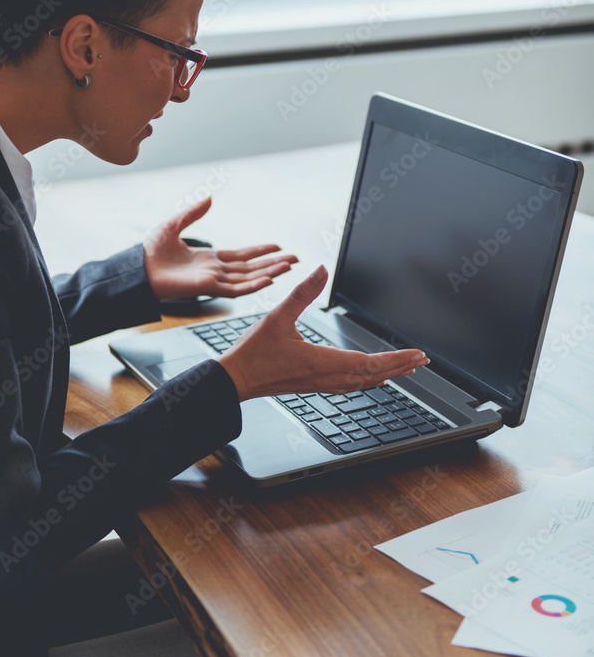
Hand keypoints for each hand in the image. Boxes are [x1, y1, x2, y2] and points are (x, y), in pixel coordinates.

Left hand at [143, 196, 297, 301]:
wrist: (138, 270)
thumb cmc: (150, 252)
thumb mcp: (173, 224)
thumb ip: (193, 213)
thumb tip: (209, 197)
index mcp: (209, 259)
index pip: (241, 256)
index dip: (260, 252)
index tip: (277, 247)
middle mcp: (215, 271)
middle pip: (251, 268)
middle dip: (273, 264)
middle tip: (294, 259)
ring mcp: (214, 281)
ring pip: (248, 278)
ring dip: (270, 272)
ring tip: (289, 267)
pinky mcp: (208, 288)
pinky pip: (236, 289)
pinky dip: (253, 285)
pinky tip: (269, 280)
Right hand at [219, 264, 428, 401]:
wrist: (235, 380)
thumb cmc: (253, 352)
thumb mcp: (277, 316)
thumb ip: (302, 292)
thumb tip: (320, 269)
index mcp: (321, 361)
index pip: (369, 363)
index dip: (396, 359)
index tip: (416, 354)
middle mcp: (325, 377)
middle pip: (373, 376)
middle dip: (400, 367)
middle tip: (421, 361)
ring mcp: (321, 384)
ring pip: (363, 384)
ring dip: (387, 375)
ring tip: (405, 369)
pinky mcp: (314, 386)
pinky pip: (350, 387)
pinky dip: (368, 382)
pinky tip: (372, 379)